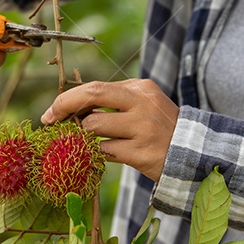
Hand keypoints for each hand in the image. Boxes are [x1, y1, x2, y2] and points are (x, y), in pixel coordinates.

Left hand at [41, 79, 178, 182]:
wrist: (194, 155)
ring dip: (82, 136)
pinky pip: (104, 151)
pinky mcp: (142, 153)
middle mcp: (142, 103)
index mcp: (141, 88)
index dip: (68, 98)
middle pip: (92, 95)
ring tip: (86, 143)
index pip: (96, 87)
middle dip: (64, 105)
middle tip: (49, 120)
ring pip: (93, 127)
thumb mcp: (143, 106)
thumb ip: (114, 103)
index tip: (52, 111)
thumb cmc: (160, 130)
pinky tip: (100, 156)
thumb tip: (73, 108)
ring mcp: (143, 128)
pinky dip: (96, 154)